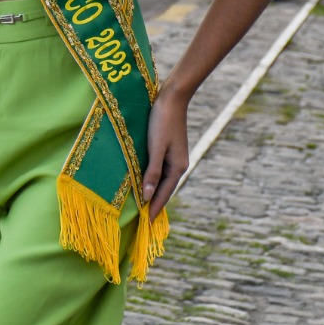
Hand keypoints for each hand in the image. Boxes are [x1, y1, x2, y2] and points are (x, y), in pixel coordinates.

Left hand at [142, 86, 190, 216]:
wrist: (172, 99)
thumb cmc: (161, 122)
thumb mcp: (155, 147)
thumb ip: (151, 172)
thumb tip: (146, 196)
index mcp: (177, 168)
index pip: (163, 194)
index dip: (154, 209)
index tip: (146, 225)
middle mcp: (179, 166)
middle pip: (164, 190)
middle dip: (154, 205)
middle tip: (144, 222)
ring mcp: (175, 158)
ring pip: (163, 182)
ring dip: (153, 193)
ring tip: (144, 207)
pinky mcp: (170, 150)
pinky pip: (161, 172)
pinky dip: (154, 181)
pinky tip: (147, 184)